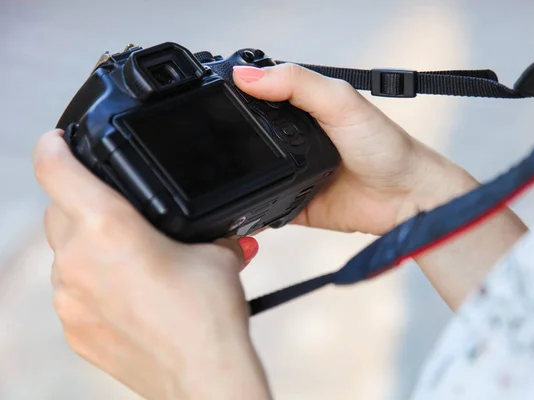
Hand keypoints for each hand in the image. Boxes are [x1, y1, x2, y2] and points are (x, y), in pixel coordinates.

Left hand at [33, 130, 270, 399]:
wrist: (203, 377)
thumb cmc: (208, 317)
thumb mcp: (217, 254)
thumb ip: (205, 230)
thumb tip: (217, 230)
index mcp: (108, 227)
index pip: (56, 169)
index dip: (54, 146)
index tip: (58, 140)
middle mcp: (77, 260)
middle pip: (57, 210)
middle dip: (80, 200)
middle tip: (117, 207)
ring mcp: (68, 298)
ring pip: (63, 253)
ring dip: (88, 245)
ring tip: (133, 257)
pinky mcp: (72, 329)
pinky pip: (71, 290)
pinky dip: (91, 281)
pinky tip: (129, 293)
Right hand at [234, 64, 526, 309]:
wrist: (407, 198)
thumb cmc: (386, 146)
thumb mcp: (342, 102)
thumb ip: (297, 83)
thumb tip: (246, 76)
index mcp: (303, 110)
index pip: (259, 98)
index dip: (237, 96)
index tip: (211, 97)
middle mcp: (294, 142)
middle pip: (249, 138)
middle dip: (228, 140)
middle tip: (207, 141)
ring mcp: (293, 174)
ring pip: (252, 174)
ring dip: (237, 176)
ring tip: (214, 174)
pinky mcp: (294, 205)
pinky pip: (264, 207)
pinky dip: (250, 208)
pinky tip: (236, 206)